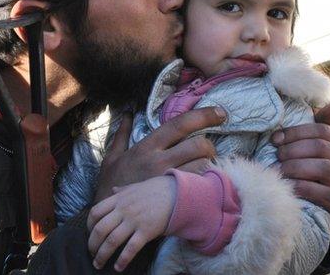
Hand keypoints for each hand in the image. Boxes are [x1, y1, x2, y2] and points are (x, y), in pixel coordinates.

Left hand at [87, 176, 175, 271]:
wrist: (176, 194)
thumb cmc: (154, 190)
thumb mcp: (135, 187)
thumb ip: (122, 190)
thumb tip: (112, 190)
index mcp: (118, 199)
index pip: (95, 212)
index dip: (88, 225)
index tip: (89, 234)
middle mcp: (123, 210)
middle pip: (100, 229)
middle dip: (92, 244)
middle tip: (91, 253)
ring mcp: (134, 221)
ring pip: (112, 241)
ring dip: (102, 255)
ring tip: (98, 263)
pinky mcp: (146, 231)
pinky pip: (131, 248)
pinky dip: (122, 260)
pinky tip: (118, 267)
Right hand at [93, 108, 222, 201]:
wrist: (109, 217)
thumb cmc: (112, 185)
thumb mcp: (112, 157)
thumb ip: (122, 134)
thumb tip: (127, 114)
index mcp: (147, 147)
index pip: (179, 125)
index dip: (203, 115)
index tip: (220, 112)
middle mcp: (159, 161)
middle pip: (198, 145)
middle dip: (209, 145)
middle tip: (206, 150)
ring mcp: (169, 180)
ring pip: (203, 165)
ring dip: (209, 164)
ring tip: (204, 167)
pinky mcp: (174, 198)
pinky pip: (200, 185)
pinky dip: (205, 181)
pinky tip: (201, 182)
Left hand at [272, 104, 329, 230]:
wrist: (313, 216)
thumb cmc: (309, 178)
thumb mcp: (312, 153)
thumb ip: (318, 129)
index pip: (323, 131)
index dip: (295, 132)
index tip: (275, 140)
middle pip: (322, 148)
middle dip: (293, 150)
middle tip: (275, 157)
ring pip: (324, 168)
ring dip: (295, 168)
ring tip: (277, 171)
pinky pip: (327, 194)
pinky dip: (303, 188)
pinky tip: (289, 187)